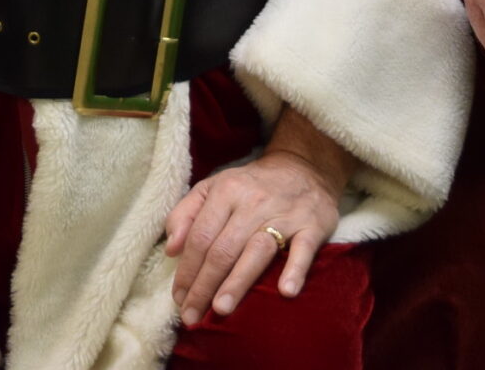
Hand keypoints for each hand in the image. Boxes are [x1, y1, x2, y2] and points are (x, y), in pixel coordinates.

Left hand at [163, 110, 348, 328]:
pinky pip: (304, 249)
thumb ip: (185, 214)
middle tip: (192, 316)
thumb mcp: (213, 187)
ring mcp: (284, 214)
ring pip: (256, 251)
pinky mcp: (313, 225)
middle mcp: (253, 202)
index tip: (178, 298)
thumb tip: (171, 250)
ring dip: (238, 282)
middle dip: (204, 285)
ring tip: (221, 309)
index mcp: (225, 191)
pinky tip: (285, 292)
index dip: (187, 270)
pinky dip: (295, 270)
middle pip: (223, 249)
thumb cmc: (250, 186)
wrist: (303, 167)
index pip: (200, 236)